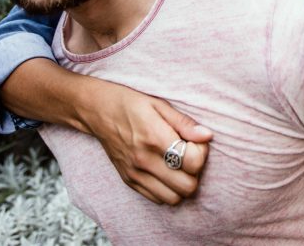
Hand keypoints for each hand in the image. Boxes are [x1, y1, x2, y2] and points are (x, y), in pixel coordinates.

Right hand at [85, 81, 212, 205]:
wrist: (96, 111)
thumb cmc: (130, 103)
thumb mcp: (159, 104)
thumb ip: (184, 123)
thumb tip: (207, 136)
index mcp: (155, 138)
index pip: (193, 163)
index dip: (201, 152)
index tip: (195, 141)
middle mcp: (144, 161)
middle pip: (187, 186)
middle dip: (194, 171)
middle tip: (188, 154)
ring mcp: (135, 174)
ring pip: (173, 198)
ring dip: (181, 183)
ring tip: (177, 164)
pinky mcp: (129, 181)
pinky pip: (157, 199)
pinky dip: (166, 189)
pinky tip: (164, 170)